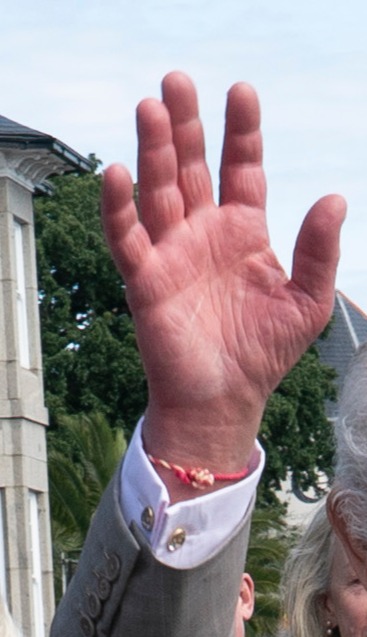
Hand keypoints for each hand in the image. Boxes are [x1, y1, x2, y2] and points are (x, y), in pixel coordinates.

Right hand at [102, 72, 344, 480]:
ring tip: (151, 108)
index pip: (242, 168)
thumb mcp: (308, 300)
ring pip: (159, 191)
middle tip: (176, 82)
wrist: (226, 398)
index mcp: (245, 231)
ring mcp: (172, 253)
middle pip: (192, 167)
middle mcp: (205, 233)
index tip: (241, 91)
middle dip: (185, 126)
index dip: (242, 131)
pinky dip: (119, 207)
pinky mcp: (144, 279)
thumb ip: (320, 250)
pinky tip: (117, 172)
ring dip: (152, 151)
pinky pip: (127, 237)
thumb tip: (336, 197)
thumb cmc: (265, 351)